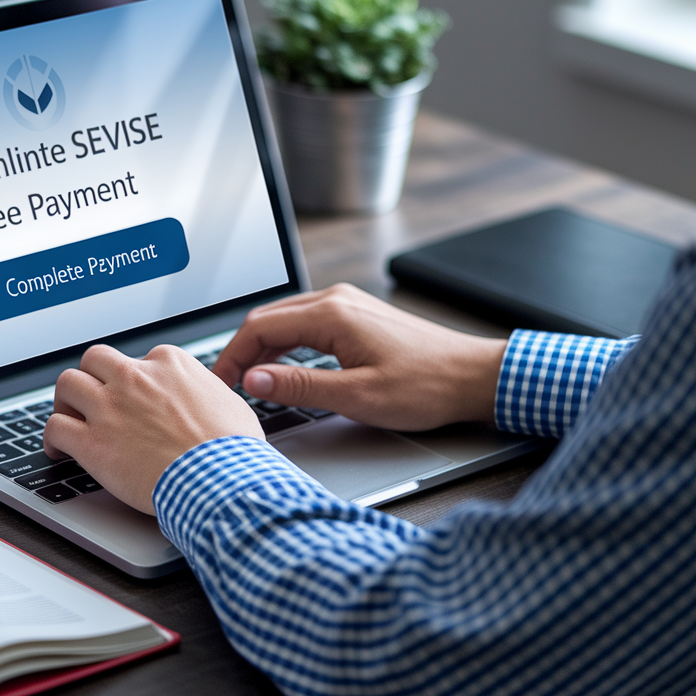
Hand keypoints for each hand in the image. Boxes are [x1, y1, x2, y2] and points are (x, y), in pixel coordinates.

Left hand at [44, 344, 263, 513]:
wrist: (221, 481)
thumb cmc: (232, 450)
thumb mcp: (227, 403)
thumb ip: (204, 392)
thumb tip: (204, 398)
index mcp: (168, 364)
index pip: (138, 360)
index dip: (134, 381)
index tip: (133, 398)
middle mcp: (135, 378)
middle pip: (95, 360)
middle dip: (92, 378)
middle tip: (93, 398)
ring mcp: (110, 408)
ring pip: (67, 384)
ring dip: (65, 401)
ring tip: (69, 418)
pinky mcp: (92, 442)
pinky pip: (55, 427)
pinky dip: (52, 438)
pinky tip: (58, 450)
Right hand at [212, 283, 506, 430]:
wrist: (473, 377)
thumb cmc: (426, 386)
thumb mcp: (357, 395)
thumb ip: (300, 387)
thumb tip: (254, 380)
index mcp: (331, 314)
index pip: (260, 327)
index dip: (233, 356)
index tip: (222, 384)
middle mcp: (337, 300)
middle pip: (268, 318)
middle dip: (242, 351)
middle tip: (229, 384)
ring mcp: (348, 305)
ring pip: (286, 320)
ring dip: (263, 346)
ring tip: (250, 379)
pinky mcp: (357, 317)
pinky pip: (306, 323)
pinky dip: (284, 343)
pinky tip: (282, 366)